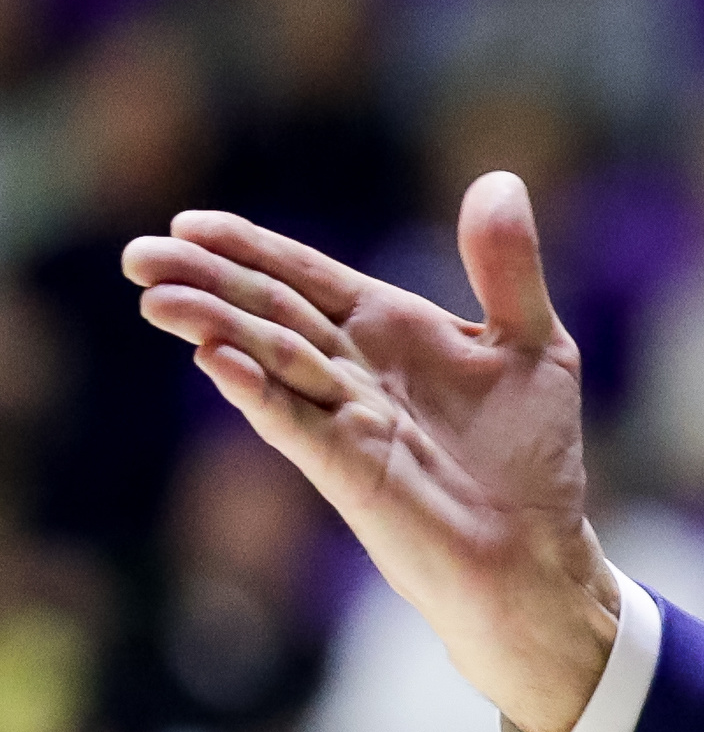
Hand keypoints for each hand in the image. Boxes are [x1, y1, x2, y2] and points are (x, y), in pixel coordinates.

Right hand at [121, 173, 617, 731]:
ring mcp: (345, 419)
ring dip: (216, 326)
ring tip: (158, 296)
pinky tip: (215, 359)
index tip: (190, 221)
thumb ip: (507, 268)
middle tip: (140, 254)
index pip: (307, 276)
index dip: (251, 248)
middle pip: (271, 310)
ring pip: (269, 359)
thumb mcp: (534, 344)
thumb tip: (499, 179)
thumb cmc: (530, 454)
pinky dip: (256, 389)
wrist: (535, 551)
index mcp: (391, 330)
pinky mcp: (349, 468)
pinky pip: (293, 421)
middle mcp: (355, 370)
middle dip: (208, 280)